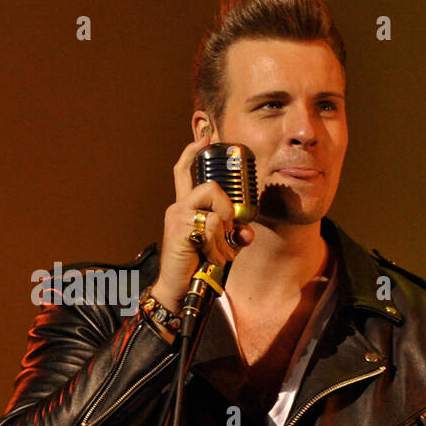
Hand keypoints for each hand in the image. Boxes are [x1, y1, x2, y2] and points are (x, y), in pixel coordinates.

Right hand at [149, 134, 254, 311]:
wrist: (178, 289)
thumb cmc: (196, 266)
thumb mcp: (219, 246)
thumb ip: (234, 234)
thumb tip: (248, 232)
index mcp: (185, 207)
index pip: (184, 171)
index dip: (193, 151)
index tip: (206, 137)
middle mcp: (178, 208)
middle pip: (210, 186)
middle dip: (228, 208)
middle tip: (227, 230)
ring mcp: (177, 217)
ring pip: (215, 211)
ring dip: (224, 235)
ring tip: (218, 251)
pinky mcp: (180, 230)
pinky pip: (211, 228)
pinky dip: (218, 246)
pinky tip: (211, 258)